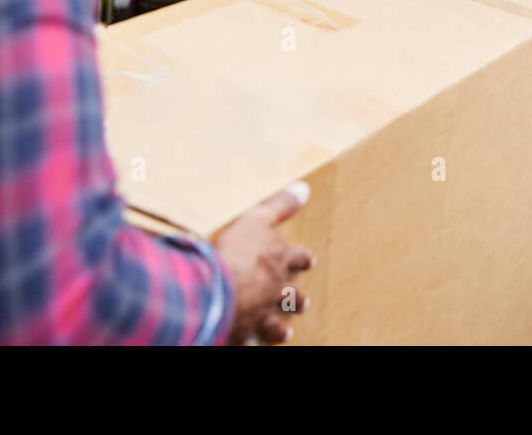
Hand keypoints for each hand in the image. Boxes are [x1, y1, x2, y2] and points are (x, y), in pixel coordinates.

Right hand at [216, 182, 313, 344]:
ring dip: (279, 328)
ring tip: (285, 333)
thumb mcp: (259, 218)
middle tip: (304, 303)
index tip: (310, 260)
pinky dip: (250, 342)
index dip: (303, 259)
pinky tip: (250, 345)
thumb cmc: (239, 249)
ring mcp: (260, 312)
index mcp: (278, 261)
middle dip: (297, 298)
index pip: (298, 258)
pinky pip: (249, 339)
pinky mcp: (242, 330)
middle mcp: (274, 288)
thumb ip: (280, 205)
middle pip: (291, 295)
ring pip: (274, 323)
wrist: (221, 286)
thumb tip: (304, 188)